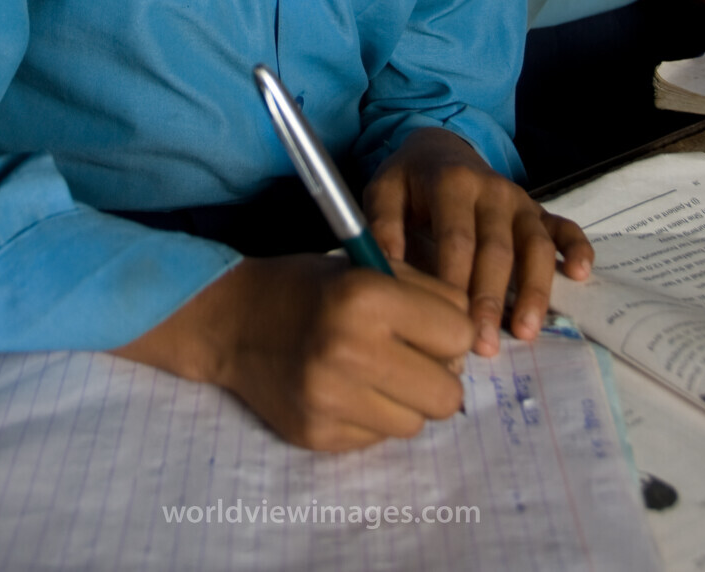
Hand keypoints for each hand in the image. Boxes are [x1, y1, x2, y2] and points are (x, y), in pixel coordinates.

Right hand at [113, 251, 473, 451]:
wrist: (233, 321)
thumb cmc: (310, 287)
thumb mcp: (367, 266)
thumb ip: (427, 295)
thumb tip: (470, 343)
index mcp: (365, 296)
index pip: (459, 333)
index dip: (449, 328)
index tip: (428, 324)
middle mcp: (348, 351)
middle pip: (448, 394)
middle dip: (437, 374)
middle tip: (412, 357)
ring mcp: (330, 400)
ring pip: (417, 424)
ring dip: (405, 400)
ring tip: (376, 373)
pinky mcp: (317, 436)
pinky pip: (379, 440)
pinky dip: (372, 417)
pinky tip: (347, 390)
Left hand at [363, 128, 592, 356]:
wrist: (439, 148)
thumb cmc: (409, 181)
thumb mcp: (384, 191)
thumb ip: (382, 226)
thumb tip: (384, 270)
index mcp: (452, 183)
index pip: (457, 237)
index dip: (455, 280)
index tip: (450, 321)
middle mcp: (492, 190)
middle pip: (497, 249)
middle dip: (492, 299)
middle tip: (485, 344)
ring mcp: (520, 201)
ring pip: (535, 245)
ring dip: (534, 290)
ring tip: (527, 331)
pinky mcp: (538, 210)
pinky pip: (565, 227)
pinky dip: (578, 248)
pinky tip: (581, 274)